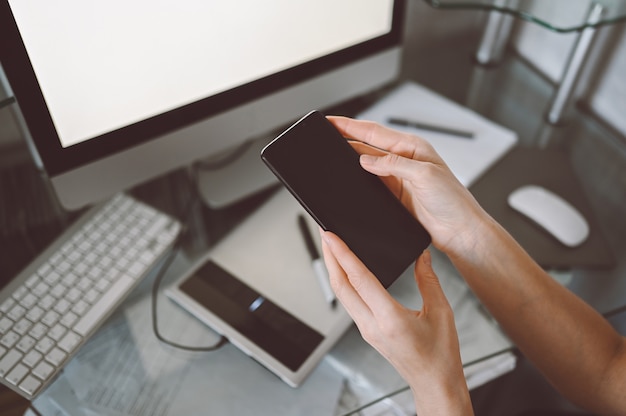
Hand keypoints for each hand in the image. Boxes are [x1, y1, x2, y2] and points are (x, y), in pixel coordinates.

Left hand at [320, 231, 472, 414]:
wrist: (434, 383)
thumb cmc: (440, 354)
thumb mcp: (441, 312)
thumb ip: (429, 280)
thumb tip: (422, 255)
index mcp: (390, 319)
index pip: (359, 279)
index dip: (343, 255)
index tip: (331, 237)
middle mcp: (372, 325)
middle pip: (341, 286)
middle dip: (330, 257)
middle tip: (325, 234)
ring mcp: (366, 330)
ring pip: (342, 295)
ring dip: (334, 269)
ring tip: (331, 247)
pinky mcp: (367, 331)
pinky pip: (349, 303)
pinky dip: (344, 282)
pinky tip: (346, 271)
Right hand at [328, 116, 489, 256]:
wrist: (459, 231)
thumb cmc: (454, 201)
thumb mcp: (425, 175)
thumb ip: (394, 164)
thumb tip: (366, 160)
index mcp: (412, 147)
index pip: (375, 132)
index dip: (351, 125)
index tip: (332, 121)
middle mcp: (404, 160)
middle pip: (366, 146)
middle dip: (345, 139)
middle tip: (324, 135)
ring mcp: (397, 178)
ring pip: (366, 165)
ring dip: (349, 161)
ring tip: (330, 155)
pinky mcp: (394, 196)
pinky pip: (370, 184)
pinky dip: (357, 181)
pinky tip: (348, 180)